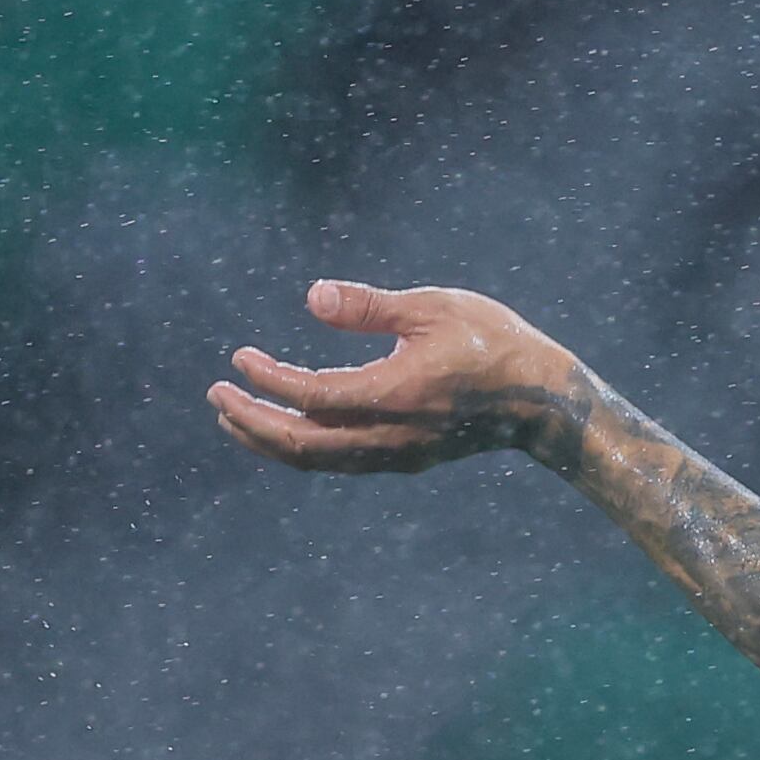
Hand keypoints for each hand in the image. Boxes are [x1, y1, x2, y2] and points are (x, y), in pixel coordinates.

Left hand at [208, 280, 587, 474]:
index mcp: (397, 394)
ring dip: (270, 440)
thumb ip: (370, 306)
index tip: (239, 356)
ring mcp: (398, 453)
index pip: (312, 397)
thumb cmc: (494, 343)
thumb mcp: (434, 308)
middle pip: (303, 443)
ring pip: (318, 461)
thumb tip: (312, 297)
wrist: (544, 401)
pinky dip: (301, 447)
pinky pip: (337, 461)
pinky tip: (283, 428)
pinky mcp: (403, 457)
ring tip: (234, 416)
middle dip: (252, 421)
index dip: (267, 380)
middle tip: (216, 394)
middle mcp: (393, 435)